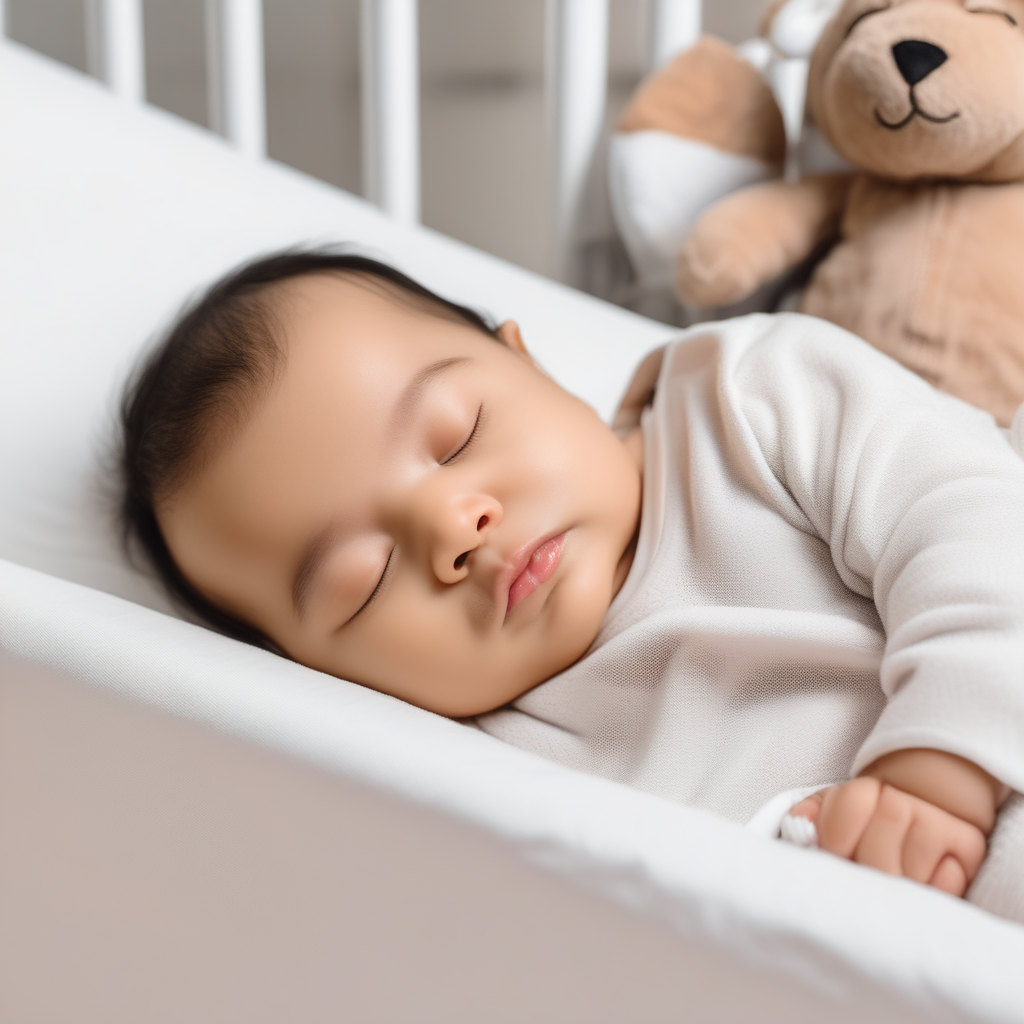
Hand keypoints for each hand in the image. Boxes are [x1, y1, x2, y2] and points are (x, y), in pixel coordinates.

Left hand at [789, 778, 986, 895]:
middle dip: (867, 876)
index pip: (851, 806)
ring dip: (896, 890)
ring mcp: (937, 821)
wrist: (919, 819)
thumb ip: (810, 819)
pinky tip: (919, 889)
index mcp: (863, 792)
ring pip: (909, 872)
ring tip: (890, 889)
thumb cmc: (864, 830)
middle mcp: (901, 802)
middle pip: (877, 851)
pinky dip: (930, 892)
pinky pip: (946, 881)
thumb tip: (799, 825)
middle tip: (864, 884)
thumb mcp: (830, 817)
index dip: (836, 840)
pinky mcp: (969, 845)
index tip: (835, 859)